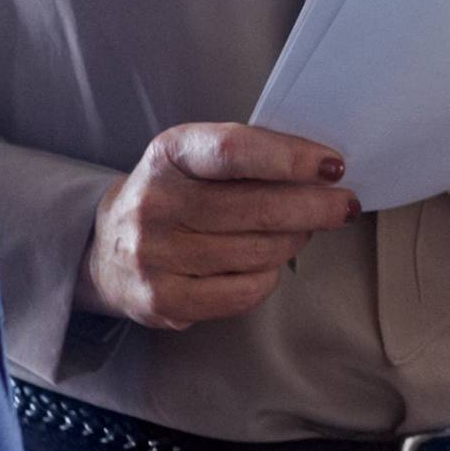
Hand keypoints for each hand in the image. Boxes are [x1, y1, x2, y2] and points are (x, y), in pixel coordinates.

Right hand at [77, 121, 356, 328]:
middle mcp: (154, 203)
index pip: (234, 151)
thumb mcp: (195, 159)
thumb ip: (247, 159)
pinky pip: (241, 292)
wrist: (106, 248)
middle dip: (313, 208)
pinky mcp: (162, 300)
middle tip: (343, 205)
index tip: (332, 166)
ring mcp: (154, 255)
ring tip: (301, 231)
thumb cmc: (174, 194)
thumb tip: (321, 171)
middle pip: (254, 208)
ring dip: (293, 241)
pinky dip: (268, 278)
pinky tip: (269, 264)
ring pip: (254, 252)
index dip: (289, 158)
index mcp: (168, 154)